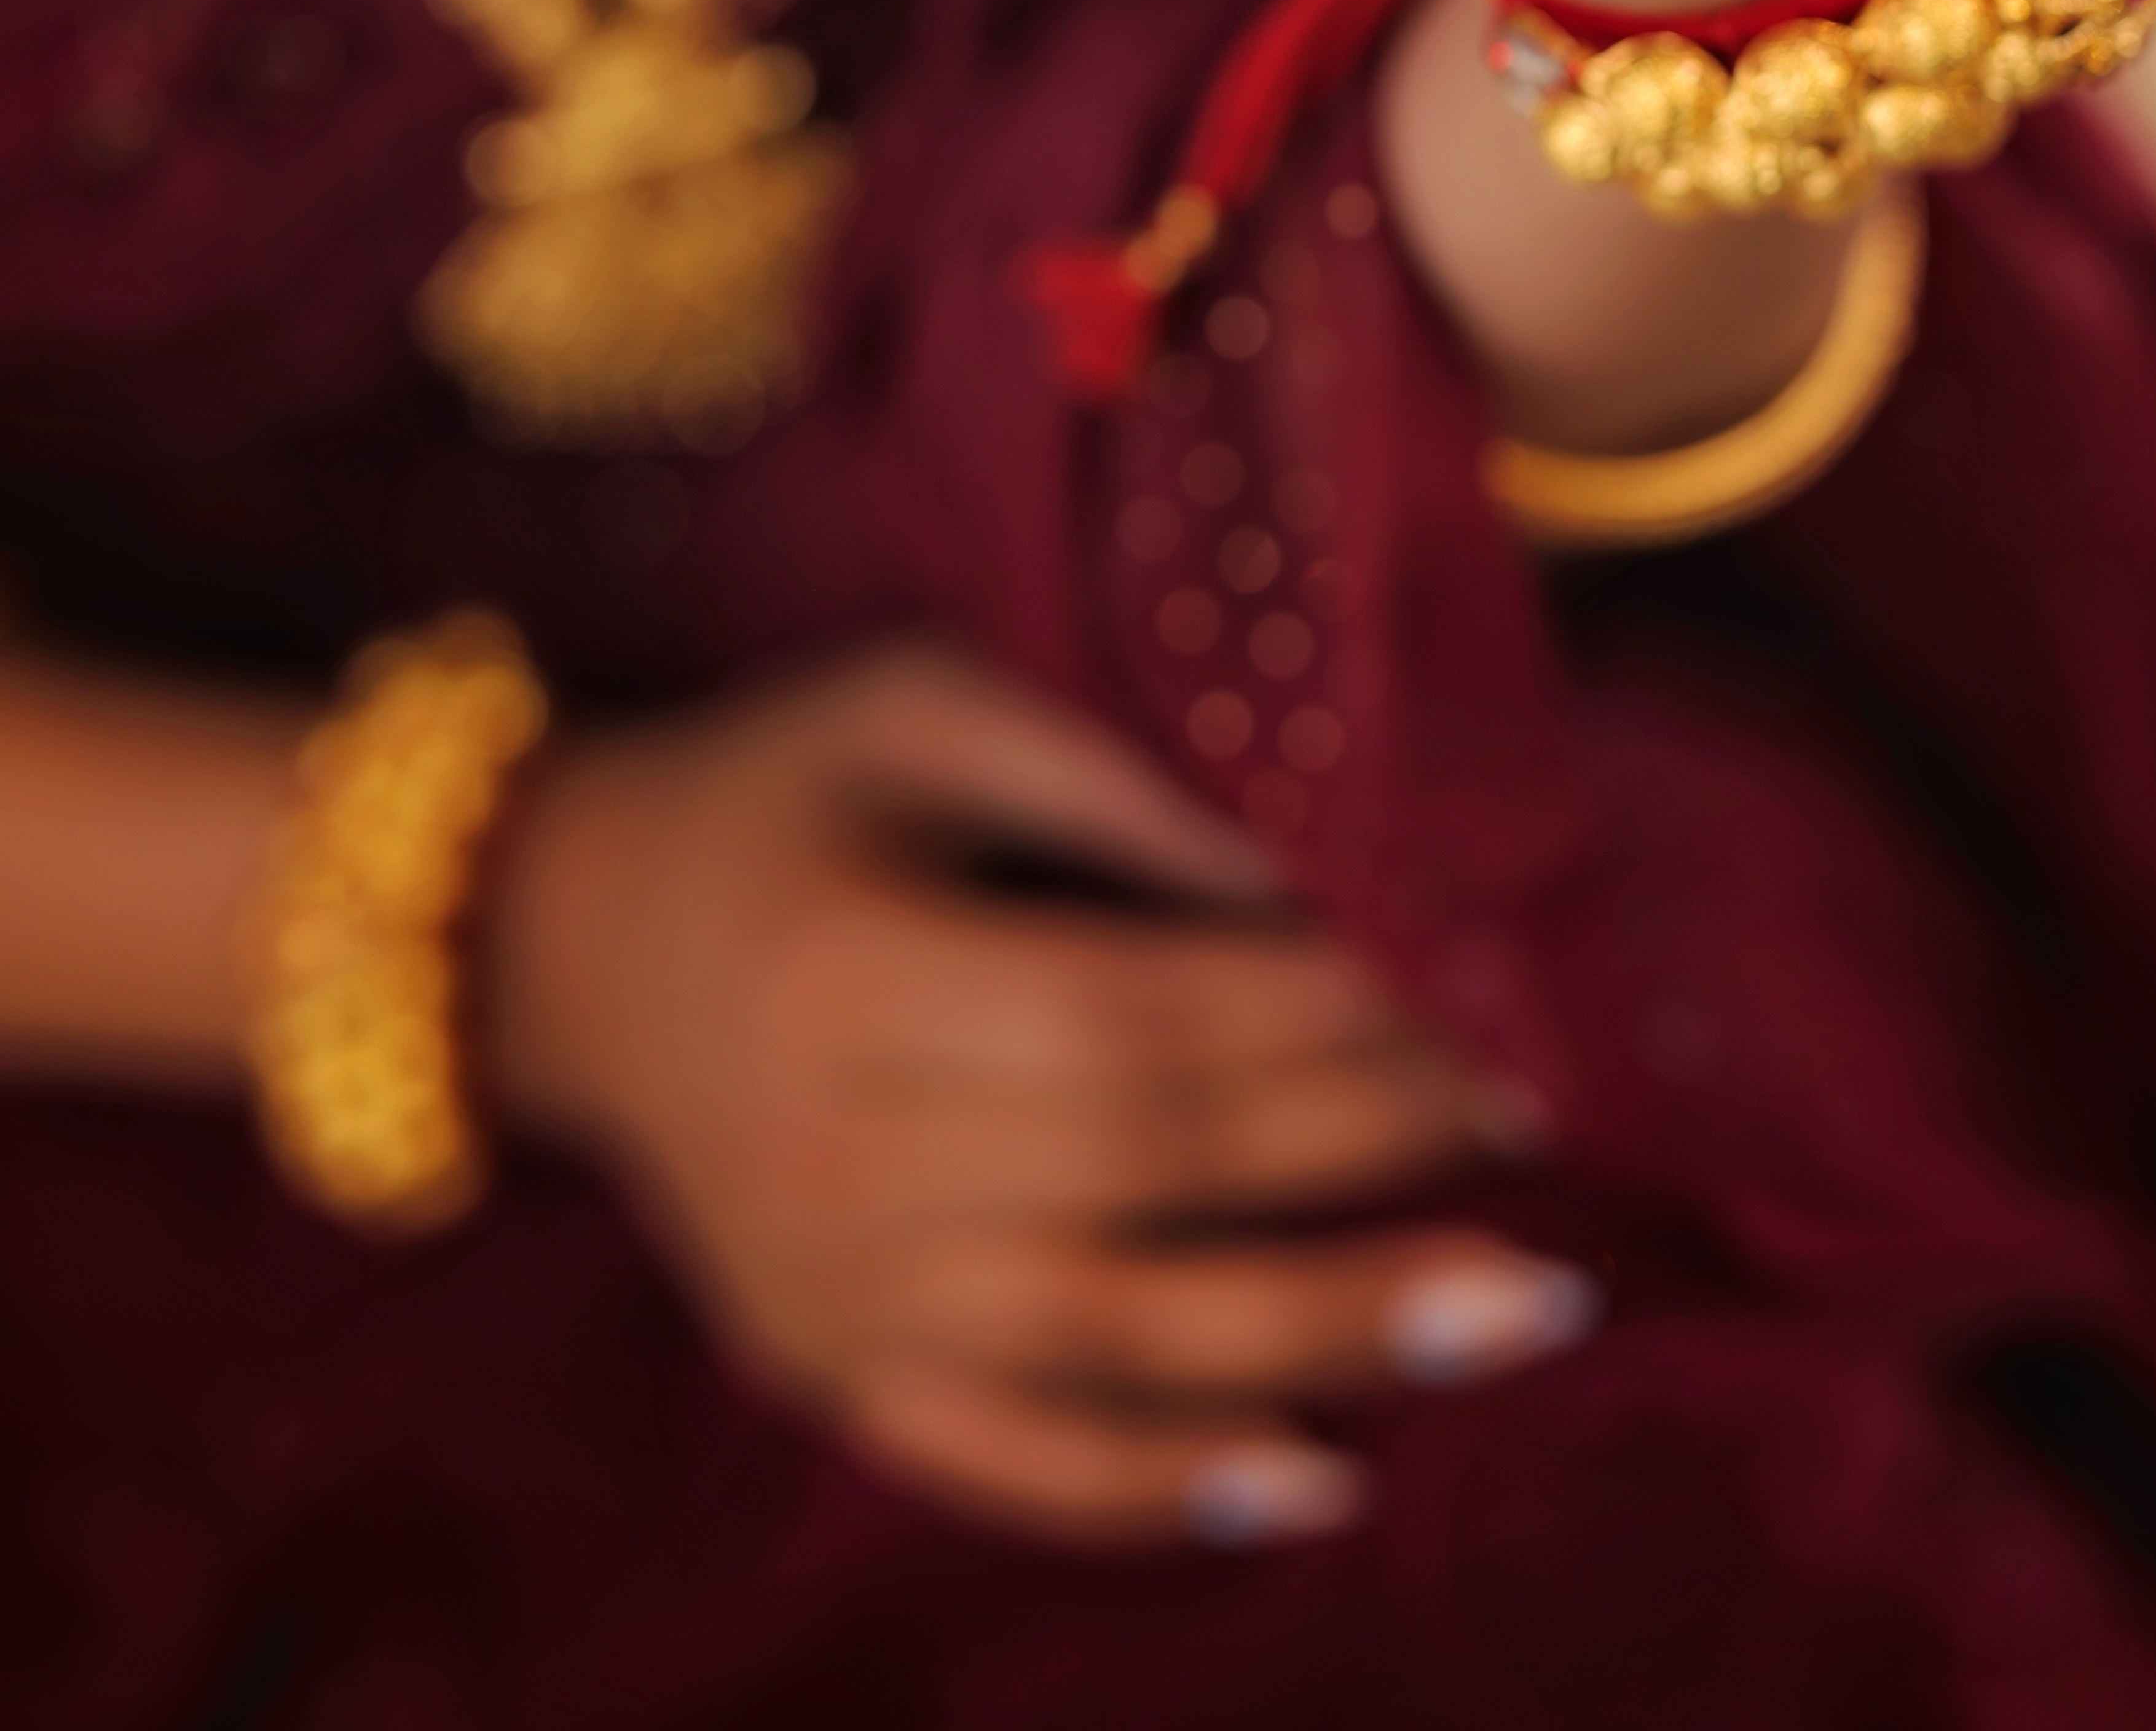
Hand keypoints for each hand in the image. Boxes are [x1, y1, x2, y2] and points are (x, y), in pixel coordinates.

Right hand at [489, 641, 1592, 1546]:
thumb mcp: (918, 707)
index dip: (1319, 1015)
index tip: (1481, 994)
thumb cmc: (776, 788)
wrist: (564, 939)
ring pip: (1119, 1344)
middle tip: (1549, 1129)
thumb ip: (1104, 773)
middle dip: (1370, 1152)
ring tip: (1525, 1309)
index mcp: (852, 977)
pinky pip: (1012, 1464)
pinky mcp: (833, 1375)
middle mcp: (839, 1163)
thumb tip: (1309, 861)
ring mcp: (835, 1299)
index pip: (1136, 1017)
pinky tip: (1321, 1481)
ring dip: (1335, 1335)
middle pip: (1153, 1173)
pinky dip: (1163, 1490)